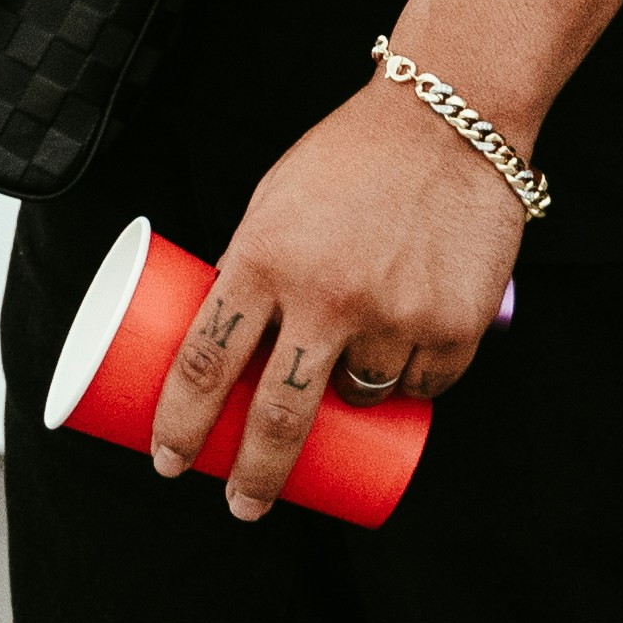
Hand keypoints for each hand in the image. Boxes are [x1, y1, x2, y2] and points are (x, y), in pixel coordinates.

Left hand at [151, 76, 522, 519]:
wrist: (448, 118)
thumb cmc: (350, 157)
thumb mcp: (275, 203)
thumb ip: (254, 268)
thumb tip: (234, 344)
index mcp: (264, 258)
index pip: (206, 363)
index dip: (180, 424)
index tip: (169, 461)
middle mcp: (326, 294)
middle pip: (278, 418)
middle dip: (254, 477)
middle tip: (241, 503)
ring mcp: (393, 315)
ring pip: (359, 401)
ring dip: (345, 408)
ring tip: (346, 379)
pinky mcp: (453, 325)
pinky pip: (424, 386)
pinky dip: (410, 385)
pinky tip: (406, 363)